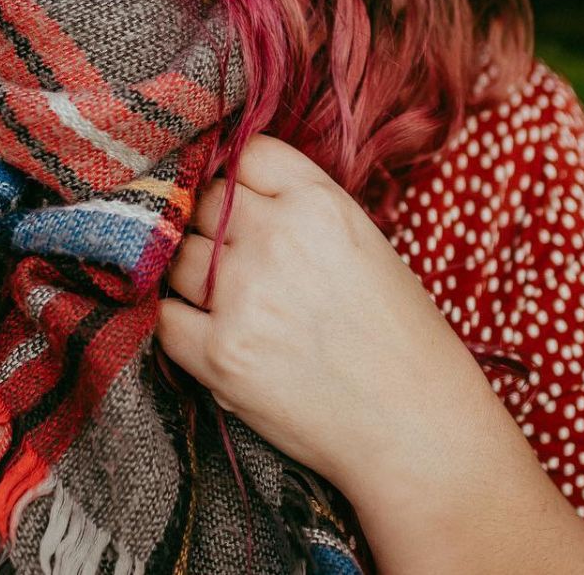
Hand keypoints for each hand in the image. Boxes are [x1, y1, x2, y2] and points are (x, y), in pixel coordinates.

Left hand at [155, 134, 476, 500]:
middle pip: (202, 202)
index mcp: (319, 202)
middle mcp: (277, 238)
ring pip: (176, 255)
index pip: (245, 154)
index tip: (241, 200)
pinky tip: (206, 332)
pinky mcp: (220, 355)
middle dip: (210, 225)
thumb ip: (300, 207)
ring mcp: (243, 295)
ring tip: (226, 301)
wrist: (418, 428)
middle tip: (231, 258)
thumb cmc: (398, 335)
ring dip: (190, 275)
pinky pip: (165, 318)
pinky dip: (177, 323)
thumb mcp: (363, 241)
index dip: (238, 177)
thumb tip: (234, 189)